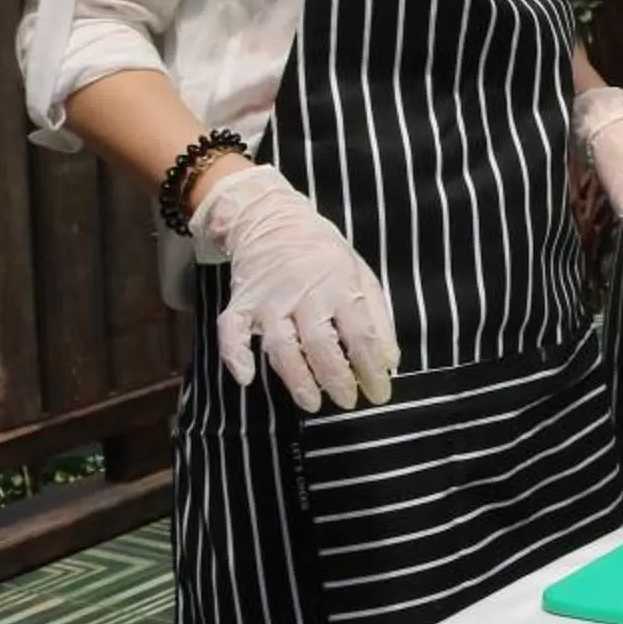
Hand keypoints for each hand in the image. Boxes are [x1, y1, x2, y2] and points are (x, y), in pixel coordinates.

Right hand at [193, 165, 399, 411]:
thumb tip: (390, 362)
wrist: (273, 220)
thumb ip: (378, 317)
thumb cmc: (325, 254)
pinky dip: (235, 355)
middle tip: (347, 403)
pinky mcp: (241, 303)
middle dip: (336, 379)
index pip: (362, 335)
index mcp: (341, 287)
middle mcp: (306, 295)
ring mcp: (270, 300)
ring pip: (281, 345)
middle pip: (321, 344)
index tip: (380, 394)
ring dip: (296, 378)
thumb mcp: (362, 274)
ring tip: (311, 403)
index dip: (372, 369)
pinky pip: (231, 332)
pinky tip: (246, 378)